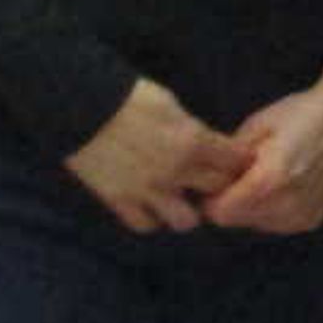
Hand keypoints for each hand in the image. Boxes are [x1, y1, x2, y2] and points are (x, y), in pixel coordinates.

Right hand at [63, 77, 251, 234]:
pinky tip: (151, 205)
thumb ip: (192, 131)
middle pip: (218, 192)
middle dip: (220, 186)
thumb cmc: (128, 97)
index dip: (239, 162)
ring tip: (181, 199)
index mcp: (193, 140)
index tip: (236, 162)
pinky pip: (146, 225)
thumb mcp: (171, 105)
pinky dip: (151, 218)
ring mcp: (148, 190)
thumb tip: (207, 145)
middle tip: (212, 181)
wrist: (83, 107)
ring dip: (187, 210)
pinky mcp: (120, 201)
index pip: (236, 162)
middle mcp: (176, 171)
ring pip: (186, 221)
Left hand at [203, 62, 322, 234]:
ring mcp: (303, 215)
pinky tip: (282, 185)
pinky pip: (277, 223)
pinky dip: (272, 209)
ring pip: (256, 224)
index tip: (217, 179)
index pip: (220, 212)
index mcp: (269, 181)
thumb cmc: (299, 114)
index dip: (212, 196)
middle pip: (236, 220)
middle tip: (241, 174)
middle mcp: (288, 205)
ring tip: (264, 177)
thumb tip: (207, 181)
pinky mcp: (313, 219)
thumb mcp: (255, 128)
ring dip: (251, 206)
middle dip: (231, 201)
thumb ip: (228, 161)